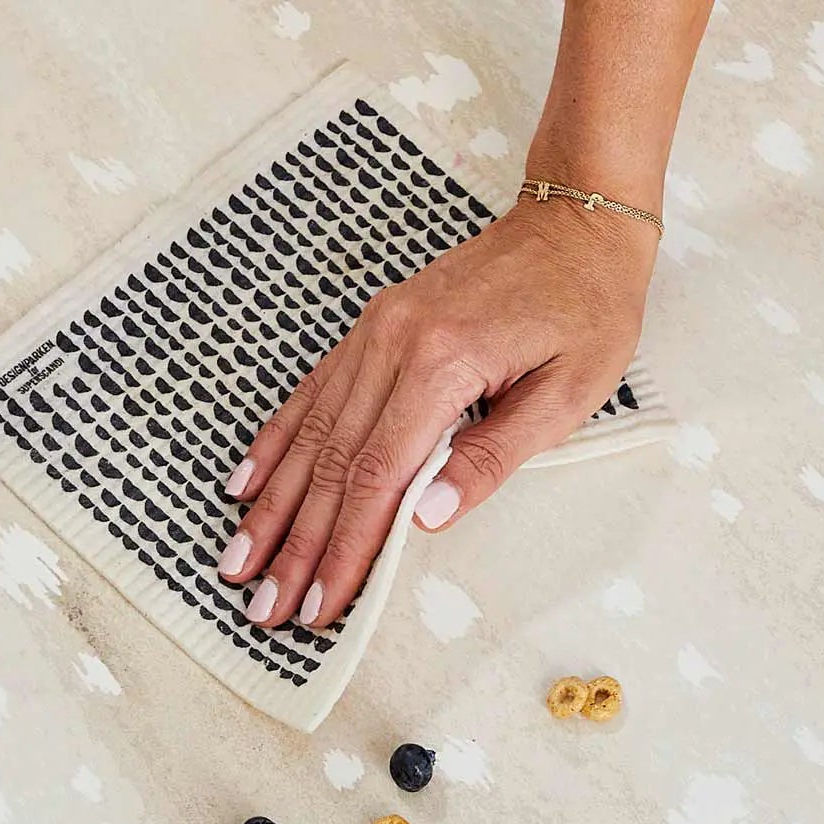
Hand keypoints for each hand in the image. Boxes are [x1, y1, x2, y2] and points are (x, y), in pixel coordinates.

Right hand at [215, 199, 658, 629]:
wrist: (575, 219)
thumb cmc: (585, 307)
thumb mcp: (567, 393)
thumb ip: (491, 459)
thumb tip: (424, 520)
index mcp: (444, 363)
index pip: (378, 479)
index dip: (345, 549)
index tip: (320, 603)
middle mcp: (393, 344)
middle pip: (330, 465)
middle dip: (295, 545)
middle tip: (263, 604)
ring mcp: (374, 333)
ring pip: (310, 435)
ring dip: (272, 507)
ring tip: (238, 561)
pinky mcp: (370, 328)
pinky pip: (311, 393)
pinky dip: (275, 444)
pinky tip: (245, 485)